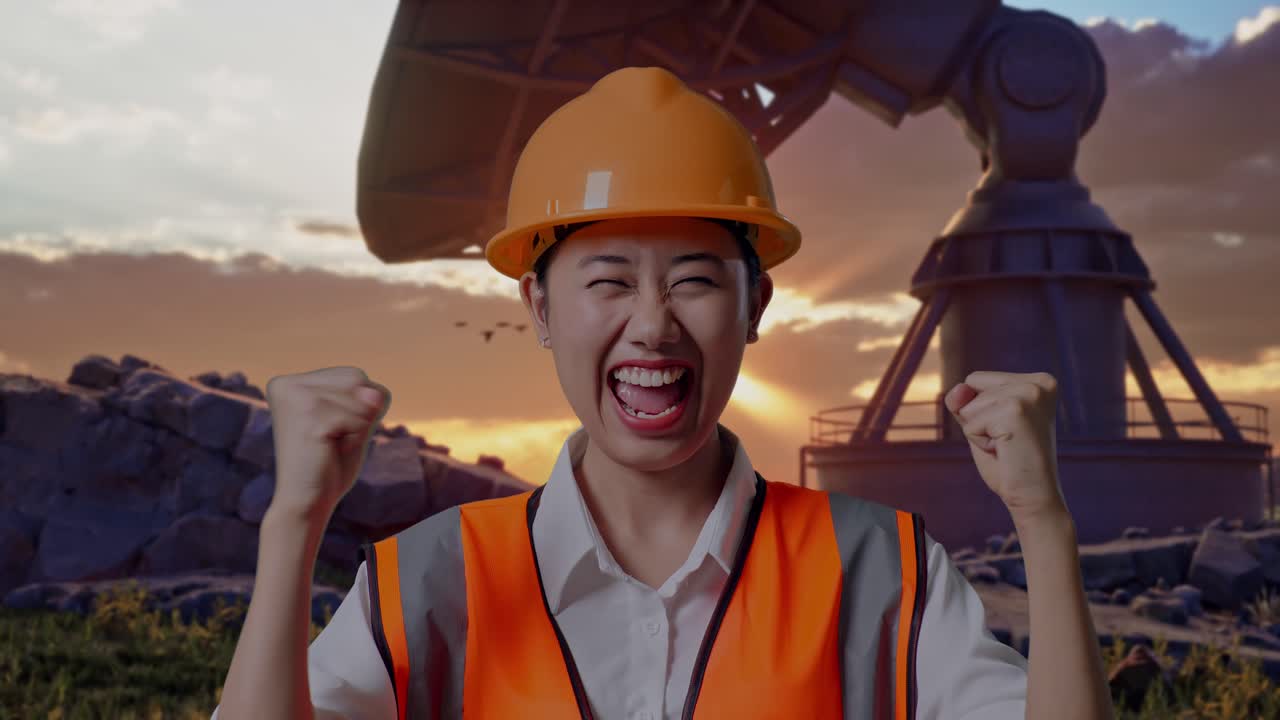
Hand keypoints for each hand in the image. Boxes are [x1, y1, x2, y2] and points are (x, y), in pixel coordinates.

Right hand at [264, 366, 390, 521]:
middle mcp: (286, 384)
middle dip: (359, 414)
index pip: (353, 375)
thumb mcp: (354, 418)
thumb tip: (373, 396)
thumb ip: (368, 397)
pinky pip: (359, 417)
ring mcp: (295, 397)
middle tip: (331, 440)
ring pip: (360, 398)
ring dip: (357, 427)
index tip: (330, 431)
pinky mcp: (308, 415)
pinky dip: (356, 436)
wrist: (306, 503)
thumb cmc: (329, 463)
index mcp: (288, 382)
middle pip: (357, 378)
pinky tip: (329, 450)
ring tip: (329, 445)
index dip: (357, 408)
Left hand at [944, 371, 1065, 519]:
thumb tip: (958, 388)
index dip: (981, 409)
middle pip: (971, 385)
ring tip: (1007, 447)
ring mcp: (1029, 394)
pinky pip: (970, 423)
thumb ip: (964, 400)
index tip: (1009, 430)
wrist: (1033, 497)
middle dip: (979, 418)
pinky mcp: (1015, 410)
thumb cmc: (1010, 463)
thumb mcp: (981, 422)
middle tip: (1008, 442)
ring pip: (968, 405)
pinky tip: (1005, 452)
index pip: (976, 379)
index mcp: (1039, 381)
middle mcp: (1039, 383)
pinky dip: (979, 442)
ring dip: (979, 432)